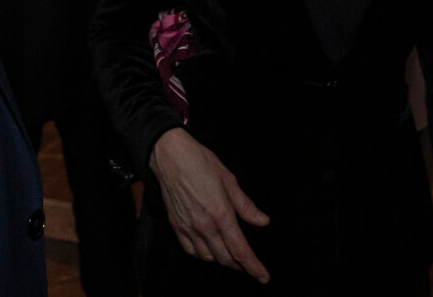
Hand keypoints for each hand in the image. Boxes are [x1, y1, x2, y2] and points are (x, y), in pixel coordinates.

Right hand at [149, 127, 270, 283]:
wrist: (170, 156)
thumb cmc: (199, 162)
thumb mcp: (229, 180)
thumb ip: (246, 205)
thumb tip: (262, 220)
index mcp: (221, 213)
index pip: (240, 250)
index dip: (253, 267)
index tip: (262, 276)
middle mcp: (204, 225)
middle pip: (225, 258)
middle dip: (240, 266)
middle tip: (250, 265)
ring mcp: (189, 227)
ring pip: (208, 257)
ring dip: (222, 260)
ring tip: (232, 256)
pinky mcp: (176, 226)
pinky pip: (191, 251)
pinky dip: (203, 255)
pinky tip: (210, 250)